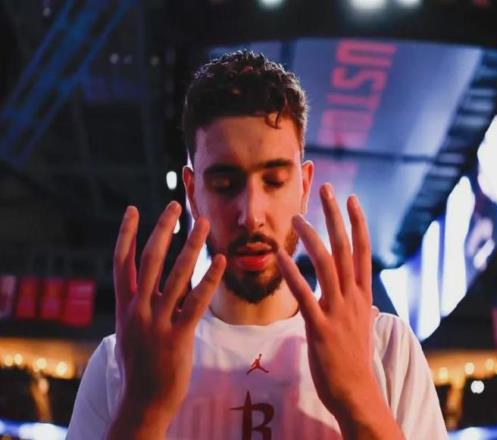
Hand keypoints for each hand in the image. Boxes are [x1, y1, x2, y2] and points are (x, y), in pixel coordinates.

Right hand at [109, 202, 225, 437]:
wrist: (143, 402)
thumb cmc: (139, 365)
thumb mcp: (128, 332)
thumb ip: (135, 305)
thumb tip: (139, 284)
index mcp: (125, 306)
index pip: (121, 261)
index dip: (126, 234)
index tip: (133, 209)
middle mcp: (138, 309)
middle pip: (150, 260)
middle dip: (163, 229)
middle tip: (175, 206)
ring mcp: (158, 323)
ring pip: (177, 275)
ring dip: (191, 246)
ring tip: (204, 224)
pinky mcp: (179, 337)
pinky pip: (196, 301)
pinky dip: (209, 279)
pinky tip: (220, 261)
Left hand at [277, 184, 400, 438]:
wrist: (356, 393)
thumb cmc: (354, 358)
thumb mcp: (361, 325)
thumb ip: (358, 304)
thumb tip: (362, 295)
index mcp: (362, 295)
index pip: (362, 251)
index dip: (357, 223)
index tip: (351, 198)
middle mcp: (353, 298)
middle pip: (346, 249)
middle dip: (336, 217)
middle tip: (327, 189)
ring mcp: (338, 312)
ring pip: (328, 265)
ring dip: (312, 238)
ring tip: (296, 217)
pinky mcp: (320, 328)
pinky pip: (305, 295)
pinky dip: (293, 273)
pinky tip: (280, 255)